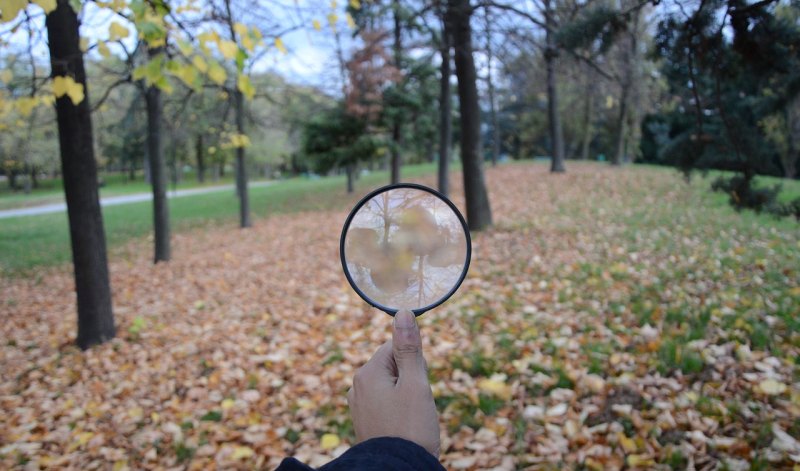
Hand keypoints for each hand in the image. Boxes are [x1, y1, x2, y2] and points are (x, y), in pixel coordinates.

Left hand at [347, 310, 439, 455]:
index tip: (418, 385)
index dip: (415, 364)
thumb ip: (409, 348)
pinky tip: (403, 428)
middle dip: (411, 381)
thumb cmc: (410, 428)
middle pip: (394, 367)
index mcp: (367, 373)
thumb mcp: (415, 383)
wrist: (397, 470)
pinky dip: (399, 413)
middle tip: (416, 406)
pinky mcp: (364, 423)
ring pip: (392, 388)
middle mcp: (357, 387)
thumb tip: (403, 312)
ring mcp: (359, 407)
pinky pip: (387, 406)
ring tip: (410, 420)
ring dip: (406, 398)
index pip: (396, 348)